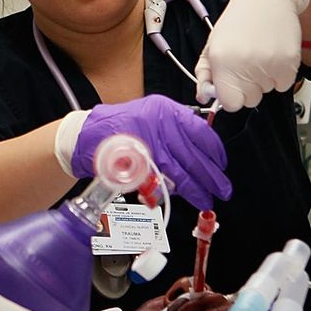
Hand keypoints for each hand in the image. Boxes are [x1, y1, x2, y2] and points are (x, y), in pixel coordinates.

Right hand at [56, 94, 231, 209]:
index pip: (200, 131)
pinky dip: (177, 191)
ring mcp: (148, 145)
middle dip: (211, 175)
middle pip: (193, 155)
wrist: (88, 134)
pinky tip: (186, 197)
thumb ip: (174, 128)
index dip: (215, 151)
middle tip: (223, 188)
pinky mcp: (137, 164)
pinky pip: (163, 180)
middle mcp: (159, 124)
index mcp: (165, 110)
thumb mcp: (151, 115)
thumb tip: (201, 149)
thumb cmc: (121, 126)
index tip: (222, 162)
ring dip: (198, 188)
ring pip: (182, 171)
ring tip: (208, 199)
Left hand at [193, 0, 309, 111]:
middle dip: (247, 87)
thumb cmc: (238, 21)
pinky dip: (280, 75)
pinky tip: (274, 54)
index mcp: (223, 61)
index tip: (232, 86)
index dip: (231, 96)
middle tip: (247, 63)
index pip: (230, 104)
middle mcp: (245, 66)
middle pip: (249, 101)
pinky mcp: (289, 64)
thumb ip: (205, 74)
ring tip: (260, 53)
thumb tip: (204, 97)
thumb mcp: (213, 44)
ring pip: (267, 91)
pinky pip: (284, 85)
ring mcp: (269, 66)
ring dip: (264, 79)